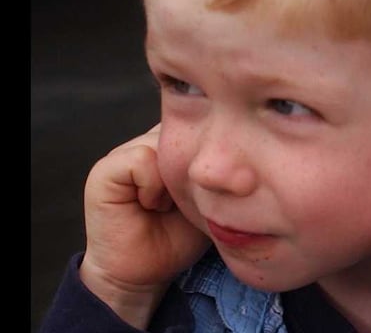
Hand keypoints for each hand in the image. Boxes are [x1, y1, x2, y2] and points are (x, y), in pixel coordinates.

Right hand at [79, 124, 209, 327]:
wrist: (143, 274)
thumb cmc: (180, 237)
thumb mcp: (208, 196)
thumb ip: (215, 167)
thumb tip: (238, 143)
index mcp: (170, 147)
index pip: (198, 124)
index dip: (209, 152)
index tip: (208, 189)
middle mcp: (146, 143)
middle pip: (182, 129)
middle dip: (193, 165)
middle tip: (184, 201)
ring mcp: (122, 153)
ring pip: (163, 141)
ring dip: (172, 178)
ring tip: (166, 206)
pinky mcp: (105, 170)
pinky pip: (142, 158)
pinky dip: (153, 186)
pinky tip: (151, 206)